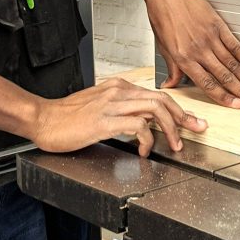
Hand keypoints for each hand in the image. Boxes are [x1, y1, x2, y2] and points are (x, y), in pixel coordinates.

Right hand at [31, 78, 206, 157]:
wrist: (43, 119)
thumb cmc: (66, 117)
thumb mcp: (98, 105)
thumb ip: (120, 108)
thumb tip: (142, 120)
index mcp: (118, 87)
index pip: (156, 93)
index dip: (177, 109)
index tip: (190, 121)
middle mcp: (118, 92)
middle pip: (162, 99)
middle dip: (183, 116)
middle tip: (196, 129)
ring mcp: (112, 105)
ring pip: (155, 110)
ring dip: (170, 129)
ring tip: (174, 146)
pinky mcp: (105, 121)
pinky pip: (138, 127)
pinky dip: (147, 140)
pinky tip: (144, 151)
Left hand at [141, 0, 239, 108]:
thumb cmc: (161, 16)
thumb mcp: (162, 47)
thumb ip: (172, 69)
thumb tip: (171, 85)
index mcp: (183, 58)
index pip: (208, 85)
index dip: (224, 98)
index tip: (235, 105)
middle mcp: (198, 50)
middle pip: (224, 76)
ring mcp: (210, 38)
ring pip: (232, 64)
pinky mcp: (218, 26)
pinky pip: (235, 46)